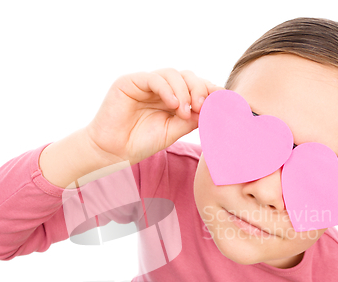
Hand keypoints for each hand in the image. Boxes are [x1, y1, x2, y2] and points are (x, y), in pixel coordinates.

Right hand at [86, 68, 224, 164]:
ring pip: (173, 74)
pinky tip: (172, 104)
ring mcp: (146, 83)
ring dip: (184, 91)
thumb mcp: (174, 131)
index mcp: (173, 98)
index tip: (223, 102)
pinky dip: (166, 89)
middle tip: (202, 106)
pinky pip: (154, 78)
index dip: (211, 91)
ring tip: (184, 111)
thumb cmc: (141, 143)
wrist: (114, 152)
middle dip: (199, 89)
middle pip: (188, 76)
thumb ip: (192, 118)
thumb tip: (215, 109)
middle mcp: (162, 88)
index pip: (196, 87)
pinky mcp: (130, 81)